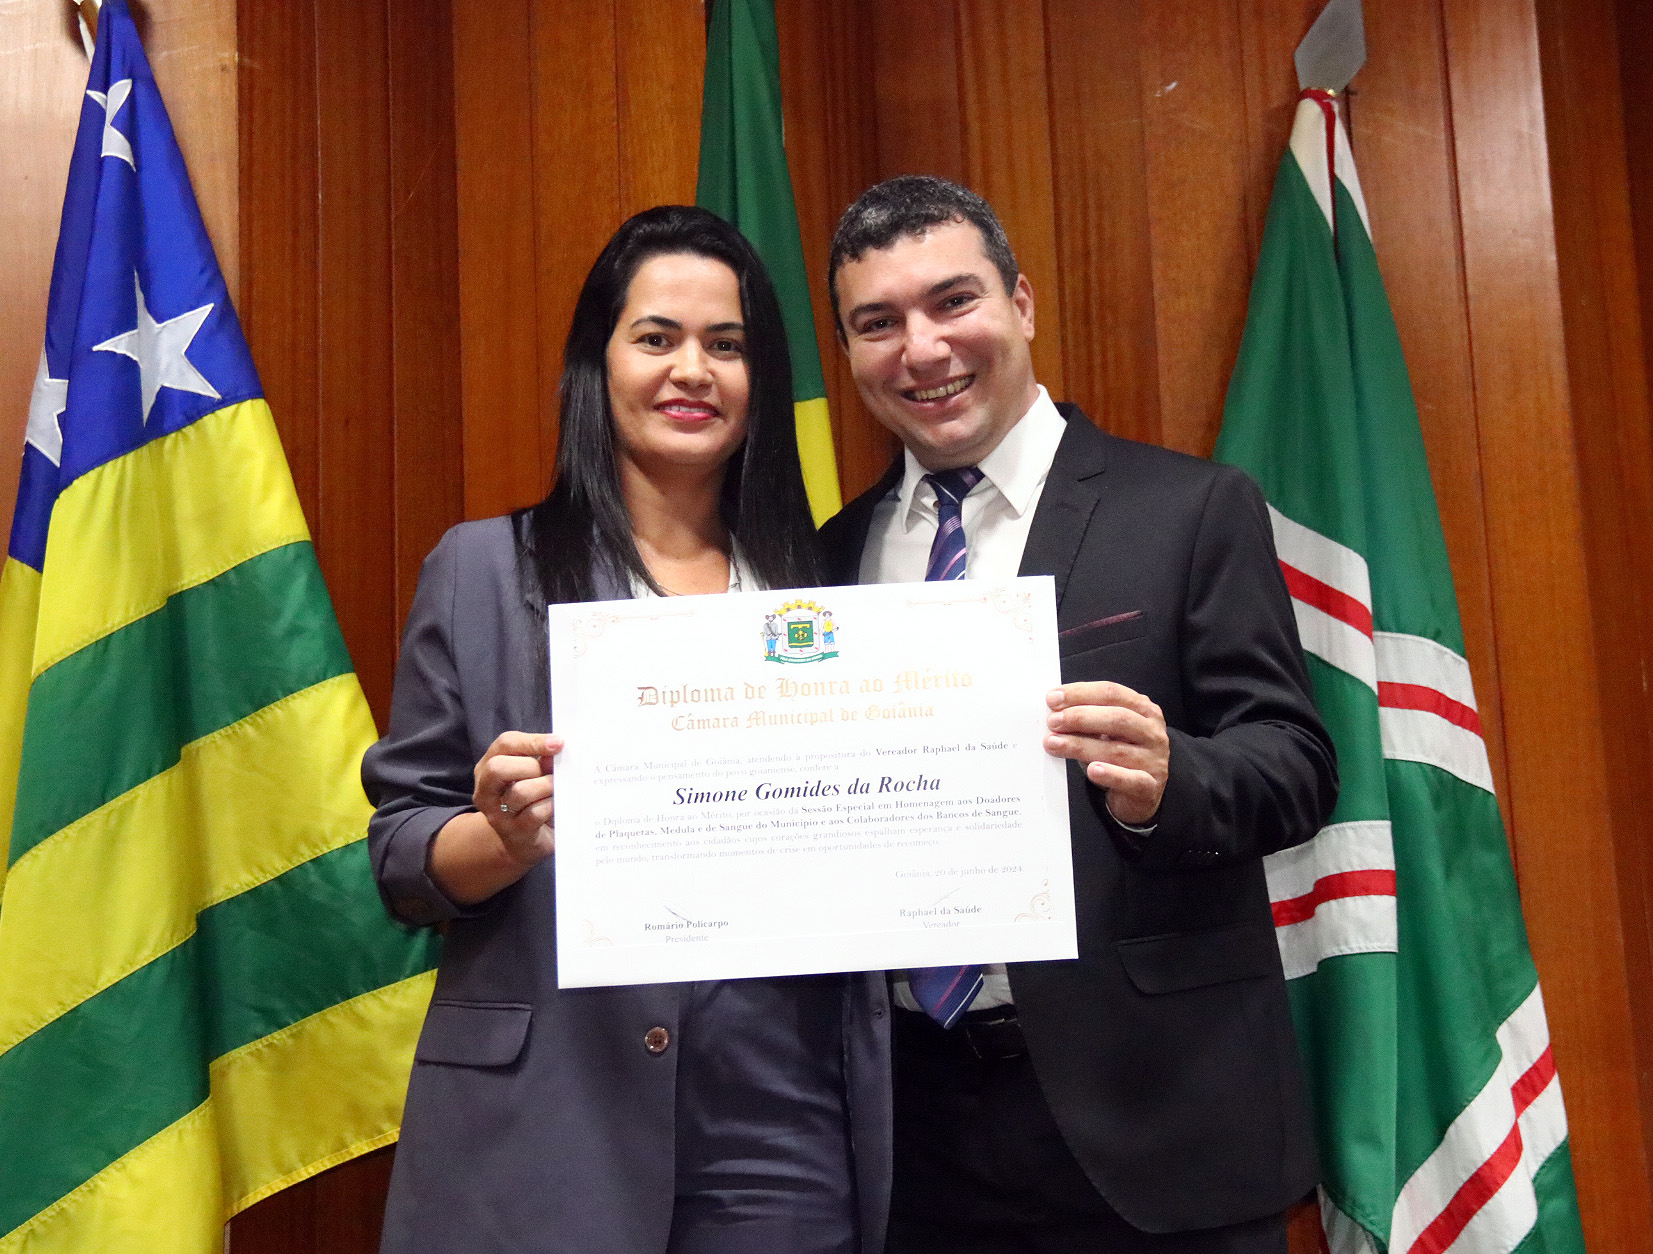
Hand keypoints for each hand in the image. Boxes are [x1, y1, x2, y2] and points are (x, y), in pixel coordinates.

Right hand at [474, 731, 561, 865]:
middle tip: (552, 772)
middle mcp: (485, 790)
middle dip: (532, 766)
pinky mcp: (514, 832)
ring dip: (546, 786)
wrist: (524, 843)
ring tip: (557, 788)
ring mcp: (497, 814)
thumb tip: (557, 746)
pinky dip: (550, 805)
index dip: (532, 741)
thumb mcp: (530, 775)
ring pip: (520, 792)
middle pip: (499, 767)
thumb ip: (540, 760)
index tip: (559, 743)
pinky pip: (534, 813)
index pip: (505, 744)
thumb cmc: (530, 801)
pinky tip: (557, 805)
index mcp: (487, 767)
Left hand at [1044, 682, 1168, 826]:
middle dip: (1080, 717)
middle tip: (1053, 721)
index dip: (1080, 693)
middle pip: (1117, 718)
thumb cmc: (1119, 756)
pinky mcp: (1150, 786)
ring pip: (1117, 749)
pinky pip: (1131, 779)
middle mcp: (1152, 732)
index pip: (1112, 693)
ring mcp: (1154, 759)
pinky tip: (1093, 770)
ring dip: (1081, 745)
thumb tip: (1055, 712)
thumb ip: (1087, 720)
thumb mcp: (1106, 732)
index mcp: (1144, 710)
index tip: (1053, 698)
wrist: (1139, 793)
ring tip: (1055, 744)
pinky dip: (1110, 774)